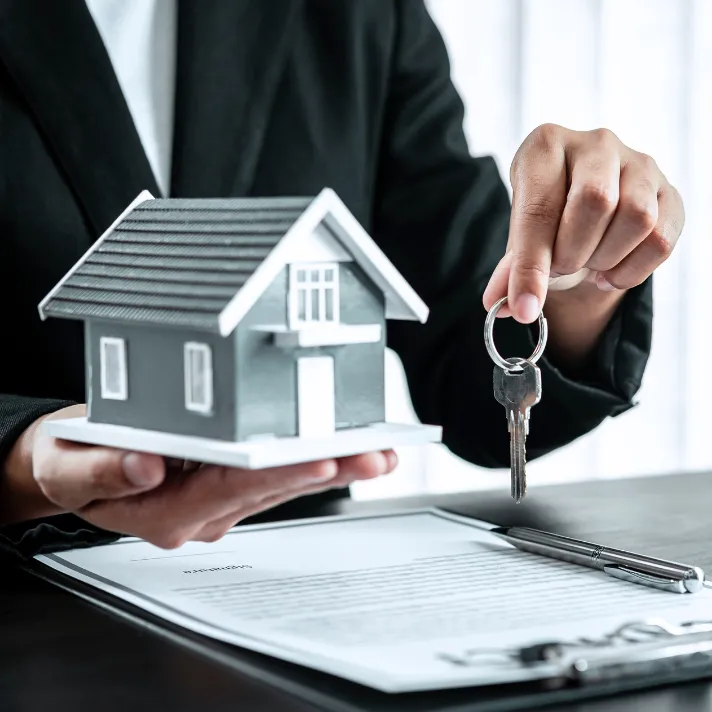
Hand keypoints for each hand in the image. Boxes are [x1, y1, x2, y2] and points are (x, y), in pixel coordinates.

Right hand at [0, 405, 396, 546]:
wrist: (72, 465)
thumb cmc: (70, 461)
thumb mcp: (68, 465)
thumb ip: (102, 469)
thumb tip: (144, 466)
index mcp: (164, 511)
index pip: (227, 488)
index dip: (275, 471)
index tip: (320, 457)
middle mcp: (200, 513)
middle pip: (268, 488)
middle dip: (325, 468)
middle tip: (374, 455)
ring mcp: (216, 502)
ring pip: (279, 484)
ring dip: (331, 466)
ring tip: (379, 452)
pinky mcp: (226, 487)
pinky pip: (273, 476)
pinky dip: (309, 461)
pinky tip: (345, 450)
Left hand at [483, 123, 683, 322]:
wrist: (585, 215)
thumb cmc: (547, 221)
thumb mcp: (521, 239)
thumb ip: (510, 270)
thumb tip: (498, 305)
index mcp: (546, 146)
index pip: (540, 208)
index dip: (531, 264)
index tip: (525, 306)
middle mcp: (596, 143)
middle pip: (596, 202)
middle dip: (572, 253)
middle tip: (561, 266)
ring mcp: (640, 164)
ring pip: (637, 218)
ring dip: (605, 260)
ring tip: (586, 262)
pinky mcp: (670, 193)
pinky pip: (661, 241)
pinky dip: (631, 271)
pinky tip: (609, 271)